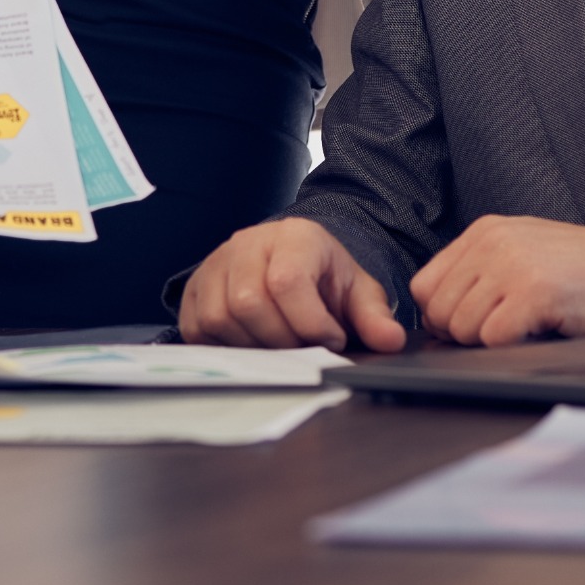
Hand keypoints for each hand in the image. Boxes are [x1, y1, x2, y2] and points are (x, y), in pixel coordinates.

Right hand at [177, 217, 407, 351]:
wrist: (292, 261)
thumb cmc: (324, 277)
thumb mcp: (357, 290)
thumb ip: (373, 316)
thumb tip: (390, 341)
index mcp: (292, 237)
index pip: (286, 281)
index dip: (309, 323)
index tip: (331, 338)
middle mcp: (246, 244)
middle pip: (249, 304)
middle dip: (282, 340)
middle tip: (305, 347)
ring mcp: (214, 265)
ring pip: (221, 318)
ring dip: (254, 346)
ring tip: (281, 345)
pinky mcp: (194, 290)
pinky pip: (198, 328)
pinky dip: (226, 346)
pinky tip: (254, 343)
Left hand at [409, 215, 584, 346]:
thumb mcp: (528, 255)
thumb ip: (483, 274)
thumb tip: (438, 318)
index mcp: (485, 232)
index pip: (424, 286)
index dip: (444, 316)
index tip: (476, 327)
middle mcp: (492, 242)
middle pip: (437, 312)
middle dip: (465, 335)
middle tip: (509, 333)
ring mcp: (512, 265)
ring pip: (460, 329)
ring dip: (490, 343)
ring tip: (531, 329)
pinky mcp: (535, 292)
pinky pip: (491, 340)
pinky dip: (513, 349)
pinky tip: (543, 332)